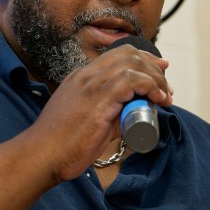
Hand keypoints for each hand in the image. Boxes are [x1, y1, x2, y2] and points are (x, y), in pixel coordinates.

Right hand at [31, 43, 171, 182]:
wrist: (42, 155)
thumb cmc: (63, 145)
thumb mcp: (89, 121)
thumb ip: (109, 113)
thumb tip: (133, 113)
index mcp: (81, 77)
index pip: (118, 54)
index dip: (143, 59)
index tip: (159, 72)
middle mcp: (86, 74)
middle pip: (129, 54)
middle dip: (154, 66)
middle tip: (167, 87)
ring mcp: (91, 83)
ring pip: (133, 64)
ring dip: (155, 78)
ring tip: (165, 97)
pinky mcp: (99, 97)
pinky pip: (132, 80)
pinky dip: (150, 86)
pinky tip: (158, 98)